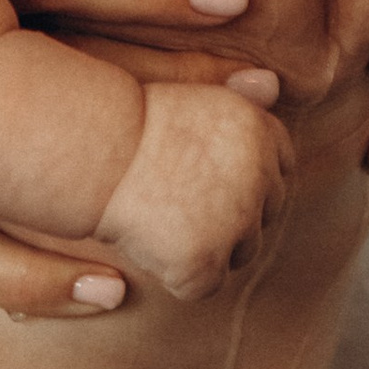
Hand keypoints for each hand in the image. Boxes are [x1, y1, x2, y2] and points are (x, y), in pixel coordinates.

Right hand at [93, 74, 297, 299]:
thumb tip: (272, 82)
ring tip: (162, 222)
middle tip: (176, 204)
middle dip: (230, 218)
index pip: (280, 170)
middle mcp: (260, 176)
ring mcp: (235, 222)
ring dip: (208, 248)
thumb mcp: (194, 97)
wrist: (88, 152)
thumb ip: (239, 99)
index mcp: (262, 130)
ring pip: (241, 254)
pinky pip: (206, 285)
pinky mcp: (204, 261)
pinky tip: (150, 246)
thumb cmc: (129, 124)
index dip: (244, 183)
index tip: (207, 182)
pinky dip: (179, 277)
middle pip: (265, 216)